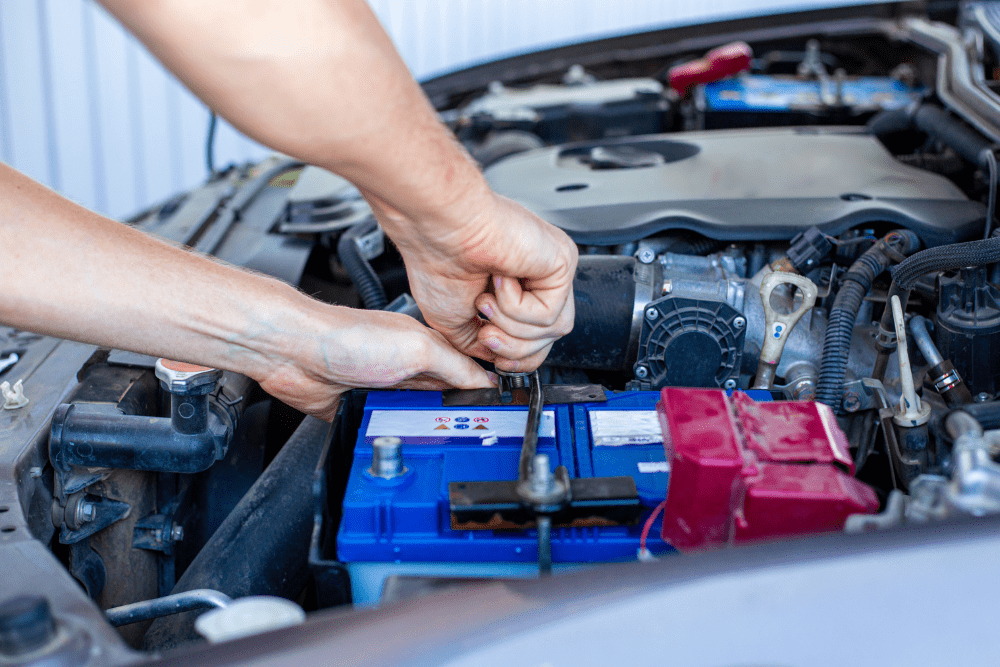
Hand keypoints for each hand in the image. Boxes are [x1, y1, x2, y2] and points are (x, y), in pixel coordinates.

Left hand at [254, 306, 493, 420]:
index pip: (465, 372)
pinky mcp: (358, 410)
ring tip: (434, 440)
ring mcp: (382, 390)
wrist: (293, 353)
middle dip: (455, 417)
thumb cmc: (347, 337)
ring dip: (422, 429)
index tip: (499, 413)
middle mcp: (405, 368)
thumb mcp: (418, 347)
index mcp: (425, 347)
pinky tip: (399, 442)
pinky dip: (391, 437)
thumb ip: (455, 365)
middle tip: (470, 435)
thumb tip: (487, 381)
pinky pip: (383, 430)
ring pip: (415, 419)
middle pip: (442, 400)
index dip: (482, 391)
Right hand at [372, 191, 577, 371]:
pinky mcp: (562, 262)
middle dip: (515, 349)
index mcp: (517, 285)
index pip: (538, 337)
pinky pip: (549, 314)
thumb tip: (498, 362)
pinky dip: (517, 308)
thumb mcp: (456, 321)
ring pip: (552, 330)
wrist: (438, 229)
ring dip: (512, 328)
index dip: (520, 359)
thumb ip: (481, 343)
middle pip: (549, 339)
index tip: (499, 361)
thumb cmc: (437, 261)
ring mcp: (552, 268)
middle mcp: (538, 276)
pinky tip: (500, 280)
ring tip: (485, 302)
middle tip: (485, 333)